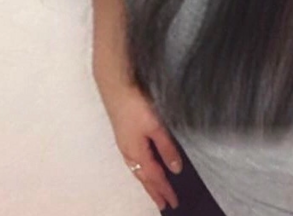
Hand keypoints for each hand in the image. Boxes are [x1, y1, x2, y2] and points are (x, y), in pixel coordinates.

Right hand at [98, 79, 182, 210]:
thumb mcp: (156, 126)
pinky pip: (133, 161)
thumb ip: (166, 148)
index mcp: (137, 153)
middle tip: (163, 205)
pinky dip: (141, 170)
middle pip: (143, 177)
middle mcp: (128, 152)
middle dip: (154, 191)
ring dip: (147, 182)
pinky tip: (143, 167)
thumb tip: (176, 170)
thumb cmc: (136, 106)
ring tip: (154, 191)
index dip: (164, 190)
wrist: (116, 87)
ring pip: (137, 170)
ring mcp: (124, 144)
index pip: (154, 177)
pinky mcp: (124, 135)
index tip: (173, 202)